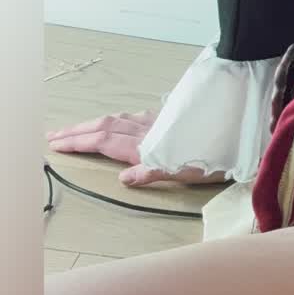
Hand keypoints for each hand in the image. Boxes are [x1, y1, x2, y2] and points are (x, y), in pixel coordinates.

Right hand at [45, 110, 227, 187]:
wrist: (241, 133)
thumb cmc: (215, 157)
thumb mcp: (185, 171)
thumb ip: (153, 172)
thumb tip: (123, 178)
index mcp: (147, 145)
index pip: (103, 141)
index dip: (78, 141)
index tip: (55, 144)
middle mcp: (148, 129)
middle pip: (104, 126)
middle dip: (76, 130)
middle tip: (52, 135)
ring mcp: (158, 121)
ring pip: (117, 118)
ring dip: (93, 124)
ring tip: (76, 129)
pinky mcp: (169, 117)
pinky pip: (134, 116)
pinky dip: (117, 120)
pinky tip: (119, 121)